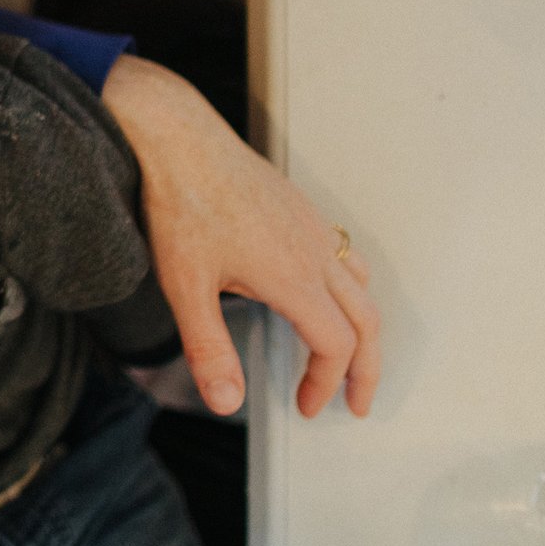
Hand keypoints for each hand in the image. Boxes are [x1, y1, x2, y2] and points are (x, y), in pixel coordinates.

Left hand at [103, 56, 380, 419]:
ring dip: (363, 328)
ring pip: (361, 286)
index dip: (327, 384)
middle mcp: (315, 252)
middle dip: (366, 369)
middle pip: (365, 321)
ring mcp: (312, 227)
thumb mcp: (186, 287)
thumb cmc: (180, 204)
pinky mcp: (301, 209)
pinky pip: (345, 256)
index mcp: (293, 277)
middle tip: (355, 404)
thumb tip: (226, 403)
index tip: (304, 407)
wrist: (178, 138)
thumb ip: (209, 348)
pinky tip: (321, 297)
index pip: (336, 346)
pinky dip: (350, 291)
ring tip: (347, 357)